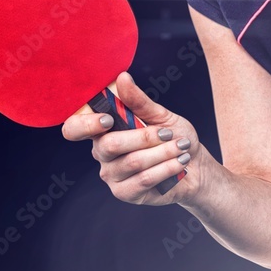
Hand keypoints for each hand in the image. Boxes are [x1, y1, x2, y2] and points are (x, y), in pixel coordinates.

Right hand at [61, 71, 203, 206]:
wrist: (195, 166)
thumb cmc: (174, 137)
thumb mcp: (160, 115)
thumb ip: (139, 101)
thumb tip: (122, 77)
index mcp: (103, 130)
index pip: (74, 128)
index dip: (86, 124)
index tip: (109, 119)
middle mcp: (101, 153)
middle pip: (109, 145)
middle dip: (145, 137)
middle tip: (169, 133)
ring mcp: (112, 175)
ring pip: (132, 162)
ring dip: (163, 152)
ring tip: (181, 147)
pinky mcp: (126, 193)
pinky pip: (144, 179)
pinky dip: (166, 168)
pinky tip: (180, 162)